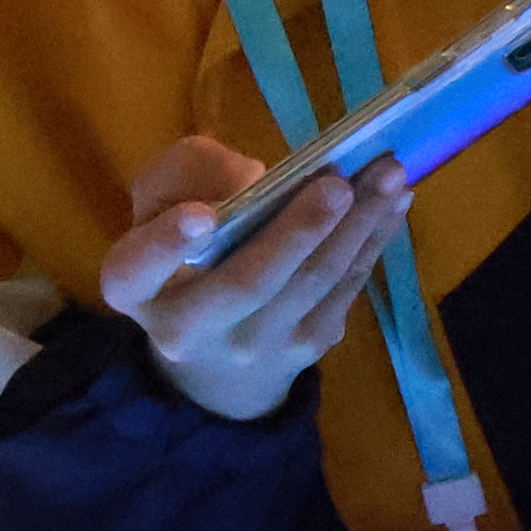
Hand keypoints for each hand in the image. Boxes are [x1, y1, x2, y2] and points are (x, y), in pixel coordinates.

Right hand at [97, 134, 407, 419]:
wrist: (216, 356)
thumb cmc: (183, 258)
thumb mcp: (158, 208)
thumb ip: (183, 177)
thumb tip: (250, 176)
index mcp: (135, 288)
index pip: (137, 272)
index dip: (166, 246)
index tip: (200, 216)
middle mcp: (189, 329)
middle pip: (247, 282)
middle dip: (297, 230)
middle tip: (337, 183)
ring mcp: (255, 345)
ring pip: (312, 283)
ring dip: (357, 224)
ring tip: (389, 174)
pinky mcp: (308, 345)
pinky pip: (346, 287)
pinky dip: (374, 239)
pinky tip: (395, 200)